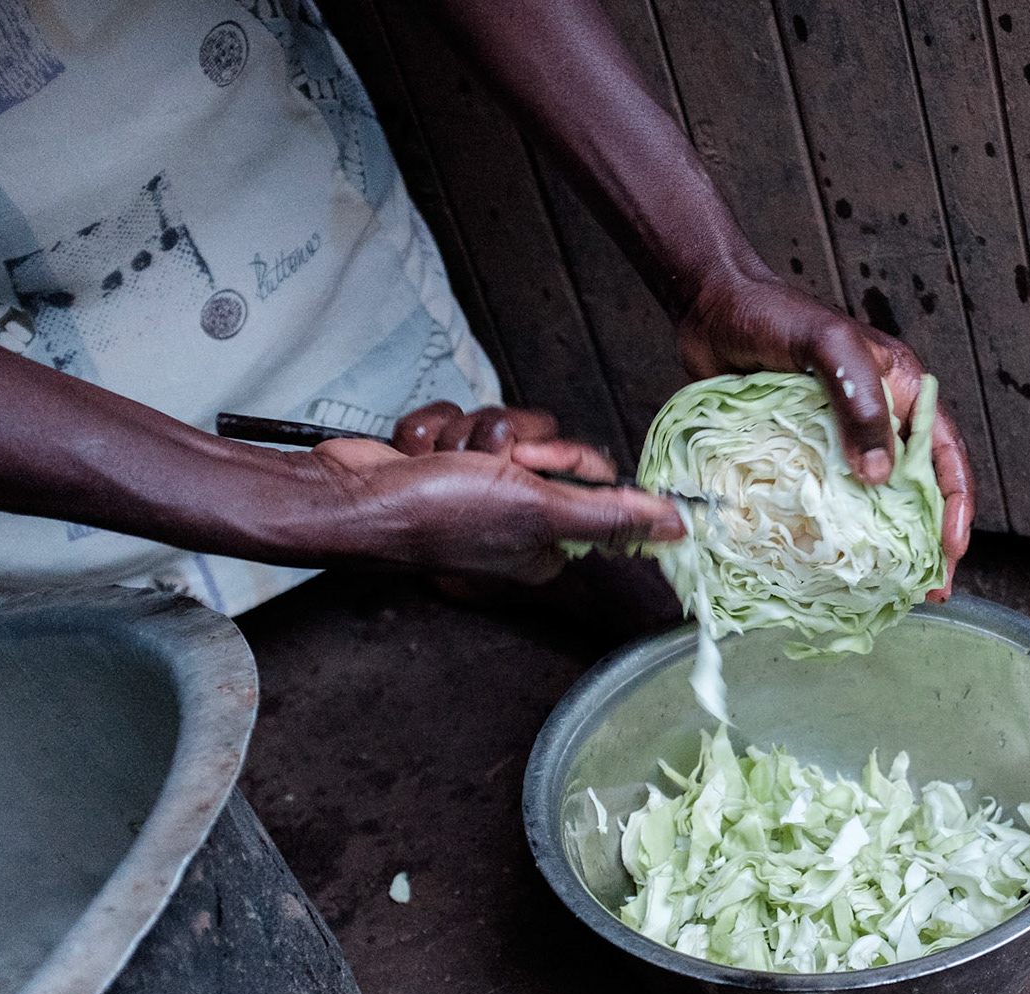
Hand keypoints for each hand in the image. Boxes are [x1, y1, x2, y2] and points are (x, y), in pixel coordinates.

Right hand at [299, 404, 681, 583]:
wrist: (350, 496)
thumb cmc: (437, 514)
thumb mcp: (538, 513)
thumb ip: (612, 517)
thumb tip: (680, 525)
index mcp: (548, 539)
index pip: (588, 471)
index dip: (560, 457)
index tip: (531, 465)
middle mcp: (516, 514)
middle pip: (544, 442)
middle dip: (509, 443)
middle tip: (484, 465)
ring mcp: (474, 485)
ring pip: (499, 426)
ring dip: (466, 435)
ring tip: (441, 462)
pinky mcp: (438, 459)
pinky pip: (456, 418)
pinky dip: (431, 431)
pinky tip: (415, 454)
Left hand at [676, 270, 973, 599]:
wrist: (709, 309)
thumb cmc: (772, 314)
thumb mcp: (826, 346)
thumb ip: (858, 401)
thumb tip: (880, 474)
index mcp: (901, 388)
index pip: (945, 453)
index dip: (956, 504)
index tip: (951, 548)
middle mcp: (878, 418)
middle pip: (918, 486)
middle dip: (930, 539)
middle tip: (929, 588)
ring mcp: (839, 439)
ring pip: (875, 499)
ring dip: (886, 544)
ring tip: (890, 588)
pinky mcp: (802, 453)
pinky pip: (827, 499)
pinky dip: (837, 533)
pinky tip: (833, 564)